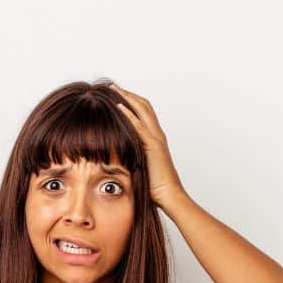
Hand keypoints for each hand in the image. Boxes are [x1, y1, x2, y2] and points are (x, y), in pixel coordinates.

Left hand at [110, 85, 186, 209]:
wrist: (169, 196)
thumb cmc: (155, 188)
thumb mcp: (140, 168)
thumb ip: (131, 159)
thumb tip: (116, 160)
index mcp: (155, 139)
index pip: (144, 114)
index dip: (131, 102)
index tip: (117, 96)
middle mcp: (157, 135)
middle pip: (144, 106)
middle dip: (128, 94)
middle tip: (113, 86)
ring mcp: (156, 139)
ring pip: (143, 111)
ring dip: (127, 98)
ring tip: (114, 90)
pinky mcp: (153, 146)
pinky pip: (140, 126)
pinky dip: (129, 115)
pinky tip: (118, 107)